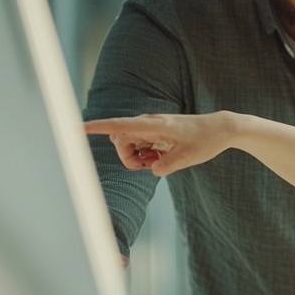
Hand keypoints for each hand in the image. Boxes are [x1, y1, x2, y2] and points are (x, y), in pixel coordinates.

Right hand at [84, 113, 239, 176]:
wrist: (220, 129)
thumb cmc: (205, 140)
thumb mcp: (188, 157)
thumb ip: (166, 166)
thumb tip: (150, 170)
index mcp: (153, 125)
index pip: (118, 126)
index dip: (95, 128)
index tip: (74, 129)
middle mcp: (147, 124)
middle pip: (120, 142)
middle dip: (128, 158)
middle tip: (150, 165)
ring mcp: (150, 128)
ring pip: (128, 146)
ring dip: (137, 159)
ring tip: (160, 161)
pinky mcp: (154, 134)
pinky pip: (139, 147)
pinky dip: (145, 157)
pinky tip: (162, 158)